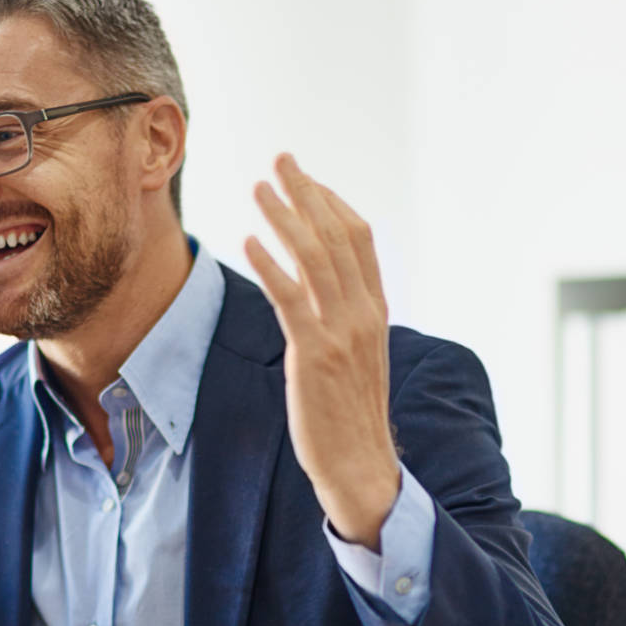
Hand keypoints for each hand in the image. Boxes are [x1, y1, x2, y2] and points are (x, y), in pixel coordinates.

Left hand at [244, 154, 399, 550]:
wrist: (360, 465)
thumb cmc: (349, 415)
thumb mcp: (355, 357)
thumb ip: (343, 318)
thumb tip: (319, 289)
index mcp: (375, 310)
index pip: (359, 239)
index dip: (331, 202)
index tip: (306, 178)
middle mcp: (363, 314)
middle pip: (336, 236)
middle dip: (307, 193)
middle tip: (280, 160)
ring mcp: (341, 333)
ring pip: (315, 259)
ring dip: (285, 217)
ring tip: (259, 188)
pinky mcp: (315, 355)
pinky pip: (292, 300)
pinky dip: (272, 266)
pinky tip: (250, 241)